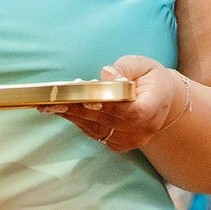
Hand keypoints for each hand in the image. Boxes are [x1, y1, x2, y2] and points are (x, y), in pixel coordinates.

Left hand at [46, 56, 185, 152]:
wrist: (162, 101)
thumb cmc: (149, 78)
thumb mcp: (142, 64)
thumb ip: (125, 68)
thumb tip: (106, 74)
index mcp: (155, 106)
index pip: (132, 112)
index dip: (109, 106)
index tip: (87, 96)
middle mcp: (145, 128)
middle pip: (108, 120)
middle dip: (79, 107)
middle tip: (54, 97)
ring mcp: (132, 140)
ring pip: (97, 129)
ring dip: (72, 115)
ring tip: (49, 103)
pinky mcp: (119, 144)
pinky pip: (95, 133)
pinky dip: (77, 121)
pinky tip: (60, 109)